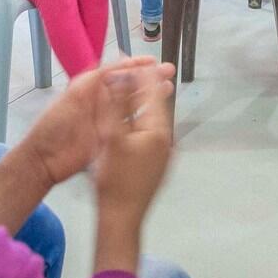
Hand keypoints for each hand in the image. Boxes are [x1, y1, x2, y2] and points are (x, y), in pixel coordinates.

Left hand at [14, 57, 171, 187]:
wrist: (44, 160)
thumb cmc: (54, 126)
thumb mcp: (71, 98)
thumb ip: (92, 81)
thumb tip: (117, 68)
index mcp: (91, 88)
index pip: (117, 71)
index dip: (135, 65)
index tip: (152, 61)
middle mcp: (102, 100)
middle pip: (129, 84)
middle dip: (148, 77)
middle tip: (168, 72)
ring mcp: (107, 118)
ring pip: (133, 102)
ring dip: (150, 94)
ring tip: (169, 88)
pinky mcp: (111, 136)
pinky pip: (131, 122)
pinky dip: (144, 115)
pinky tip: (157, 112)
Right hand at [92, 60, 174, 221]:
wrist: (121, 218)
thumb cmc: (115, 179)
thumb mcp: (111, 138)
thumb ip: (115, 106)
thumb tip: (118, 76)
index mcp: (158, 131)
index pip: (153, 93)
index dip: (144, 74)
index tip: (136, 58)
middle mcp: (166, 140)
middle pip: (156, 105)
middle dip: (145, 87)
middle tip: (136, 68)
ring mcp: (163, 154)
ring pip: (152, 120)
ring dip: (142, 104)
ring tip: (130, 89)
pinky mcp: (155, 165)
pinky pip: (148, 134)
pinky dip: (139, 121)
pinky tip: (128, 122)